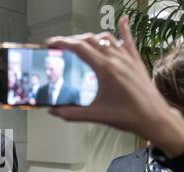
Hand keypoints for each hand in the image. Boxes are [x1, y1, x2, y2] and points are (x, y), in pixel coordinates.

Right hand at [46, 17, 183, 156]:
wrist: (153, 118)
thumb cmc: (128, 116)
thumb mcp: (95, 115)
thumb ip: (71, 113)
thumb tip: (53, 111)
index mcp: (105, 69)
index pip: (79, 48)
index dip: (62, 43)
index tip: (52, 43)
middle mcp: (116, 59)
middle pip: (90, 40)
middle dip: (72, 40)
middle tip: (61, 46)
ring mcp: (127, 58)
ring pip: (106, 38)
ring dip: (90, 37)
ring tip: (80, 43)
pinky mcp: (136, 61)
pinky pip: (129, 40)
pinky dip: (124, 29)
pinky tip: (122, 21)